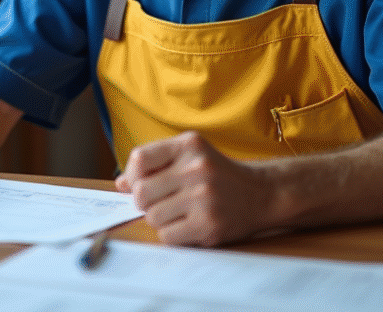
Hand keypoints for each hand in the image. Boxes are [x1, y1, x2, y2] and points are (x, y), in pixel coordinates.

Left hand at [115, 131, 277, 246]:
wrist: (262, 193)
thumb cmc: (219, 175)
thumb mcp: (191, 156)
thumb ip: (156, 164)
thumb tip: (120, 184)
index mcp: (189, 145)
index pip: (139, 159)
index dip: (132, 176)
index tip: (140, 184)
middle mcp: (196, 168)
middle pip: (141, 192)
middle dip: (145, 202)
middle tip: (161, 202)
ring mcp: (203, 197)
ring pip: (152, 217)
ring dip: (160, 219)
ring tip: (179, 213)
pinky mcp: (208, 224)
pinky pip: (167, 236)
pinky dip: (172, 235)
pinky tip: (188, 225)